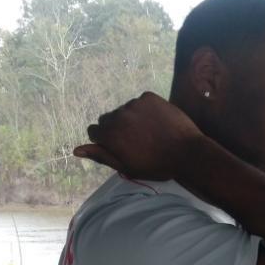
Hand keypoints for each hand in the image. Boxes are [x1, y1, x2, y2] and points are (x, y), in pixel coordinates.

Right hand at [73, 92, 201, 179]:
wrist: (188, 153)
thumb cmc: (157, 165)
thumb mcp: (127, 167)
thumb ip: (102, 156)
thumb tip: (77, 150)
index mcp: (110, 135)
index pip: (94, 131)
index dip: (106, 141)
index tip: (120, 147)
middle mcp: (118, 116)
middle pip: (108, 119)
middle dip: (116, 128)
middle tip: (136, 140)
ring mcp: (134, 104)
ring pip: (124, 110)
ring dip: (131, 119)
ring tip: (149, 132)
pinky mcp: (149, 97)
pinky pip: (140, 102)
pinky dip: (145, 110)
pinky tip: (157, 122)